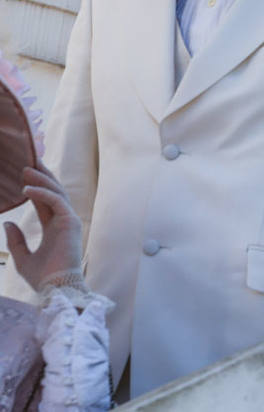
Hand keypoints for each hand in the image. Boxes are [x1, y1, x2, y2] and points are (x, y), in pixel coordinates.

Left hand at [3, 162, 83, 291]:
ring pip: (56, 192)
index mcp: (55, 228)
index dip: (36, 187)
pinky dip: (42, 193)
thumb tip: (7, 223)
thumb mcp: (22, 258)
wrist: (55, 289)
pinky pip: (56, 201)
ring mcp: (69, 220)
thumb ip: (15, 240)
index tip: (25, 174)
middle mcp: (64, 221)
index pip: (45, 202)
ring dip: (41, 179)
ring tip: (26, 167)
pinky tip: (26, 188)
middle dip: (43, 175)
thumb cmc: (42, 277)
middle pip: (54, 191)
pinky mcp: (70, 222)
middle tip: (30, 159)